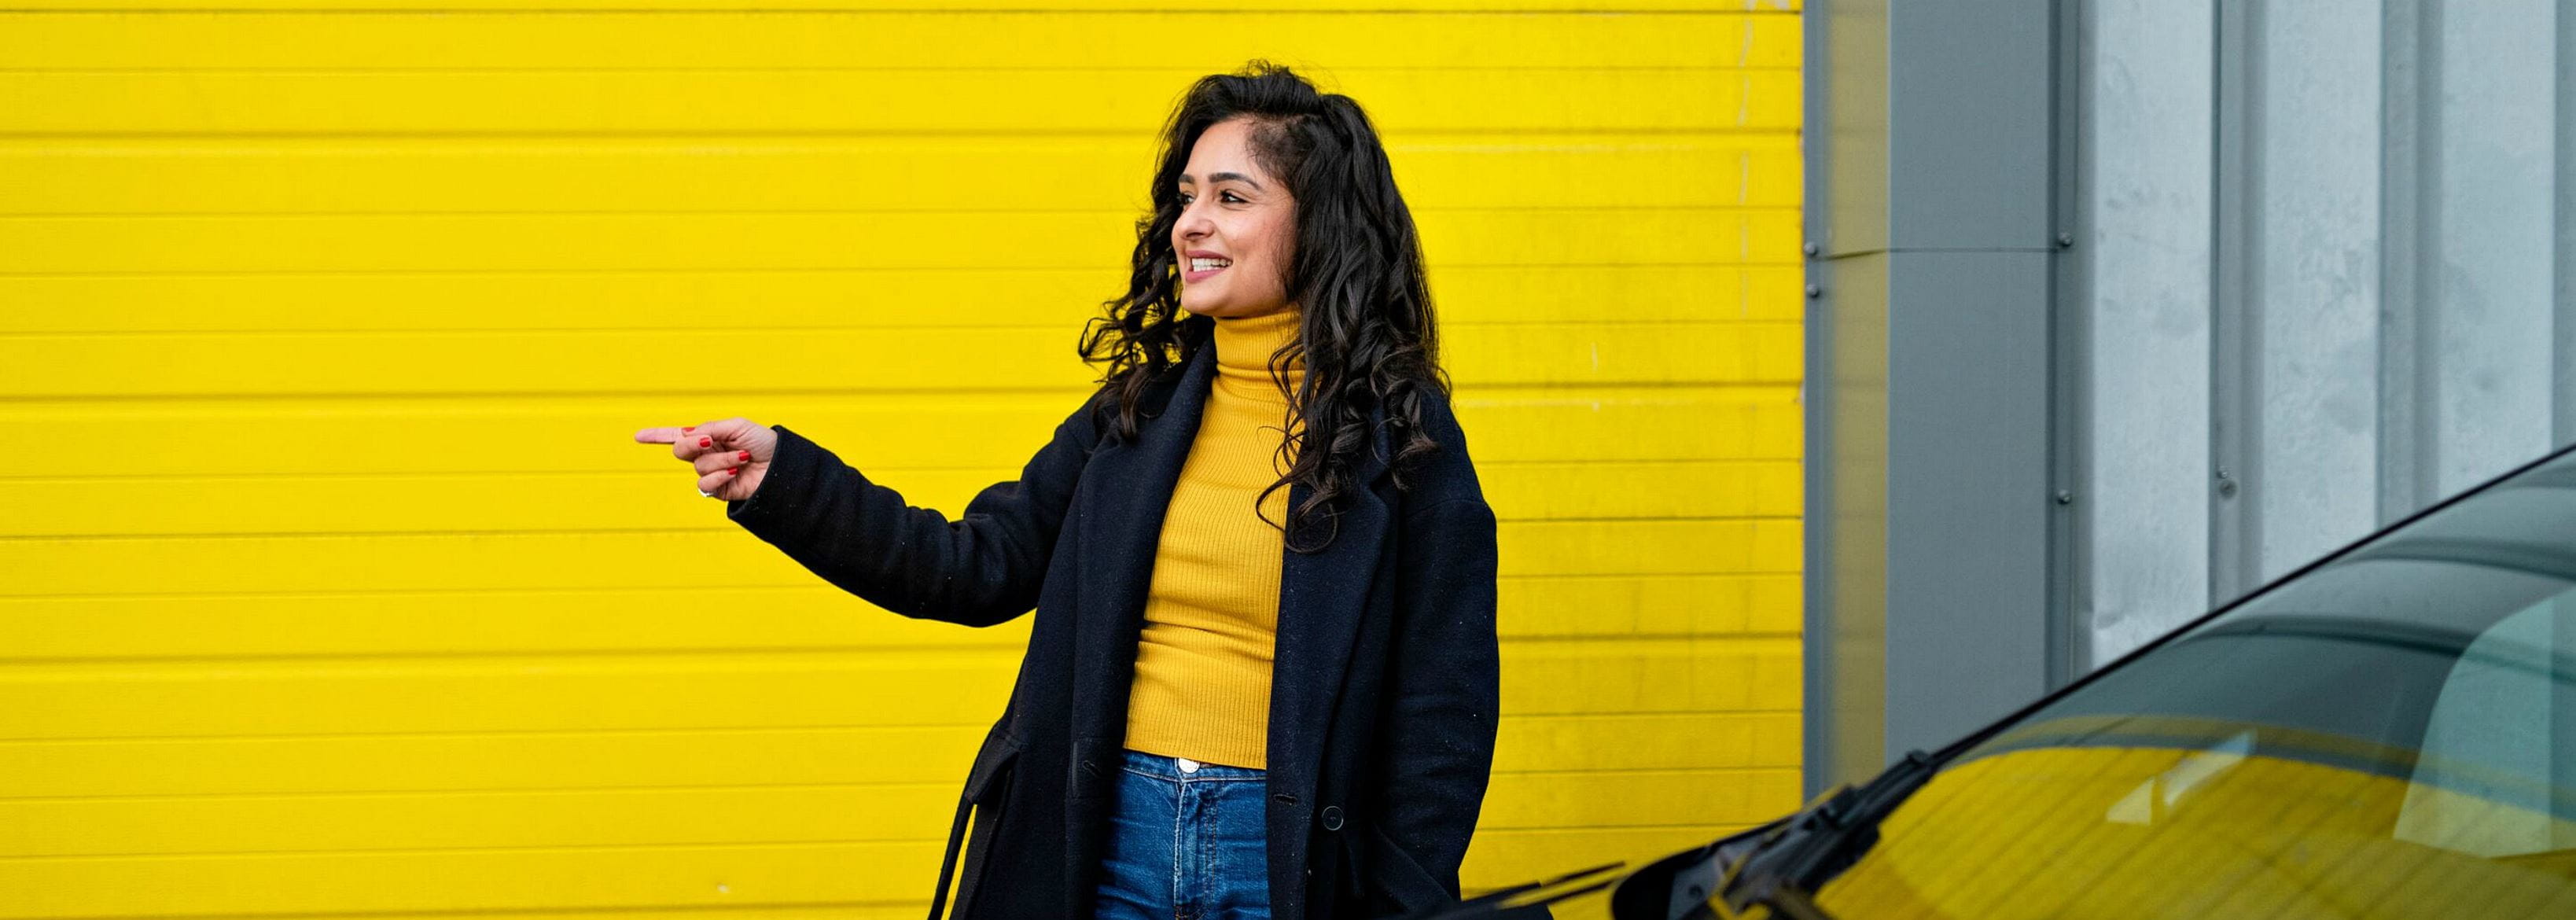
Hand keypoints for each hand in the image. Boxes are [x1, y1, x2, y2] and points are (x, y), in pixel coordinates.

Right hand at [634, 417, 777, 500]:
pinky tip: (734, 472)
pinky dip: (718, 476)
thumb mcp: (735, 426)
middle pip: (681, 450)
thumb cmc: (762, 442)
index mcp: (709, 437)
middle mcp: (707, 454)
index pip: (678, 435)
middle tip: (709, 441)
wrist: (781, 465)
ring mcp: (712, 472)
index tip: (638, 436)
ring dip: (719, 460)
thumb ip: (709, 429)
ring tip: (741, 458)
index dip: (657, 436)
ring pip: (698, 466)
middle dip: (692, 444)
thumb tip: (687, 435)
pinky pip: (705, 484)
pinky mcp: (718, 489)